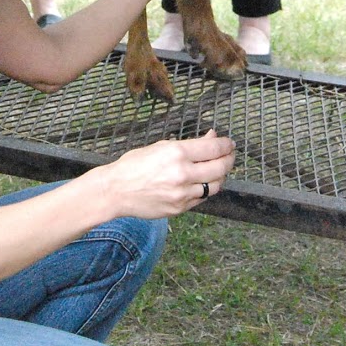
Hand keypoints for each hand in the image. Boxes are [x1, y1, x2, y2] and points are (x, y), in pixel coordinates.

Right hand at [94, 130, 236, 217]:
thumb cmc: (133, 165)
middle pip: (220, 167)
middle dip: (229, 159)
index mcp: (177, 154)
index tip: (229, 143)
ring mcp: (182, 194)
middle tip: (230, 155)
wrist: (115, 191)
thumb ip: (189, 144)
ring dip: (220, 176)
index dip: (226, 144)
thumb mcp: (160, 147)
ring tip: (219, 169)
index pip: (214, 148)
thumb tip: (211, 137)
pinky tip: (204, 182)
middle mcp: (182, 174)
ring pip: (215, 185)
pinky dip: (206, 189)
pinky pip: (202, 198)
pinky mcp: (180, 208)